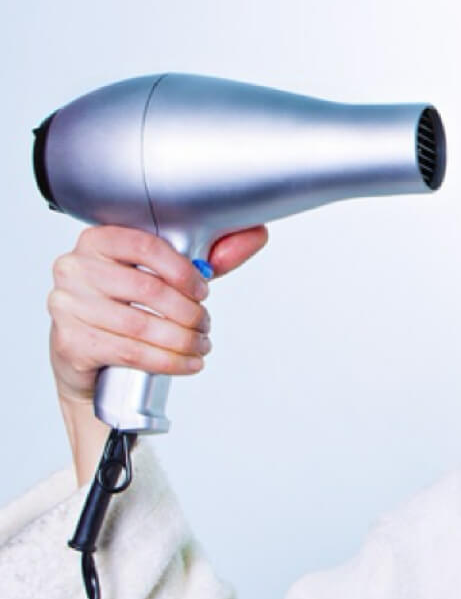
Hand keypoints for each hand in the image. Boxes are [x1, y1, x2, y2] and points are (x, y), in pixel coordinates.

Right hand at [47, 224, 269, 410]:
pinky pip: (131, 352)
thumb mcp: (166, 276)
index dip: (183, 271)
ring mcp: (68, 306)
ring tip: (200, 345)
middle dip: (189, 312)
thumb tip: (254, 236)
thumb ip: (207, 256)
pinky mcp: (71, 342)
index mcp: (97, 240)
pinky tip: (187, 362)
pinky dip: (168, 361)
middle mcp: (75, 268)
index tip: (202, 290)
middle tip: (205, 324)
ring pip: (141, 326)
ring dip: (183, 340)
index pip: (146, 245)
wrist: (87, 354)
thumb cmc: (126, 306)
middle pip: (147, 290)